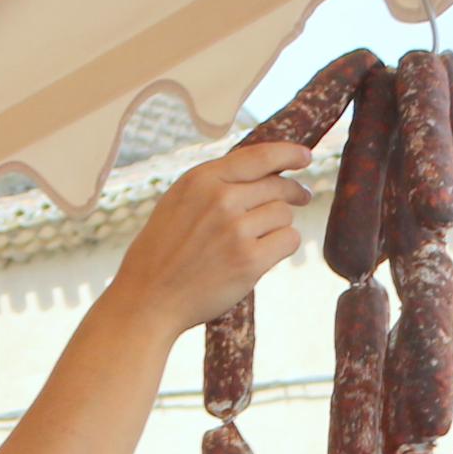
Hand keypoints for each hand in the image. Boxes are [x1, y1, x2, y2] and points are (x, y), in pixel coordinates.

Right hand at [95, 139, 312, 338]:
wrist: (148, 299)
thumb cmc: (163, 253)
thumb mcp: (178, 203)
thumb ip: (215, 184)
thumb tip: (265, 173)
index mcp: (201, 179)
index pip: (258, 157)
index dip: (287, 154)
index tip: (304, 156)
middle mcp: (220, 199)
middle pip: (277, 186)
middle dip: (292, 192)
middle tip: (302, 197)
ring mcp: (235, 230)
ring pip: (284, 214)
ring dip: (279, 226)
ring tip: (257, 240)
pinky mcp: (249, 261)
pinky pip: (288, 240)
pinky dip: (282, 246)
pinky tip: (264, 255)